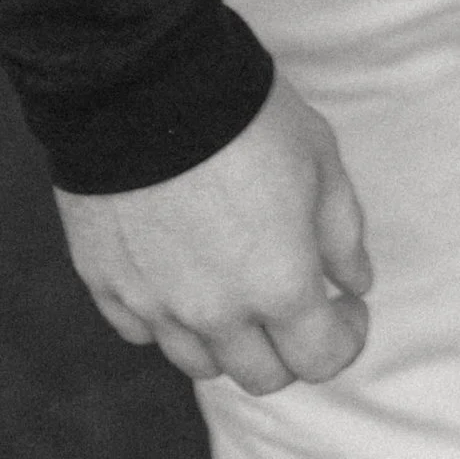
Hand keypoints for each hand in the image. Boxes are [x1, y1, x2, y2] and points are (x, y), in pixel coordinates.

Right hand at [55, 73, 373, 394]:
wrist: (145, 83)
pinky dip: (168, 317)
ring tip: (236, 285)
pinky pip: (143, 330)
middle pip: (261, 375)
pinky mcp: (105, 286)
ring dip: (228, 339)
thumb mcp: (320, 159)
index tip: (346, 303)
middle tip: (295, 300)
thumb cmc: (246, 117)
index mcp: (278, 285)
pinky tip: (180, 274)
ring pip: (200, 363)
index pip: (321, 359)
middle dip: (289, 347)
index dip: (346, 335)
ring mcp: (154, 306)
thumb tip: (354, 283)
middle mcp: (215, 314)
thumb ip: (342, 232)